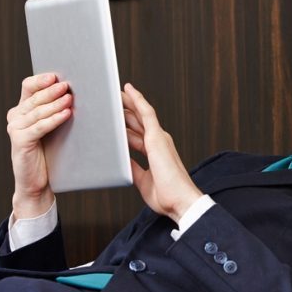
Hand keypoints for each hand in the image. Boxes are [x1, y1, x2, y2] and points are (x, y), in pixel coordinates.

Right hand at [6, 73, 72, 218]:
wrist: (37, 182)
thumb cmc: (49, 153)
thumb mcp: (52, 127)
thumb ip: (56, 110)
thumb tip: (75, 92)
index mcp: (22, 109)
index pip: (28, 86)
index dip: (41, 80)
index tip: (55, 75)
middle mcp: (16, 117)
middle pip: (34, 97)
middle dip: (52, 90)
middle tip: (67, 85)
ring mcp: (15, 129)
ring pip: (37, 111)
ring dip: (55, 103)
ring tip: (70, 98)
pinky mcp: (20, 141)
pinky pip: (39, 127)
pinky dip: (53, 119)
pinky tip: (66, 114)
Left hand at [122, 83, 202, 221]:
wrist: (179, 200)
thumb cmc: (166, 196)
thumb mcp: (142, 180)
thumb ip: (133, 167)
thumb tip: (123, 161)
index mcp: (155, 152)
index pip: (137, 134)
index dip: (126, 125)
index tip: (115, 119)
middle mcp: (158, 142)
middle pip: (137, 121)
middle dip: (125, 110)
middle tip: (111, 99)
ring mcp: (158, 138)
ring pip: (140, 113)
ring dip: (128, 102)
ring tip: (115, 92)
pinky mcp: (157, 136)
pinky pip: (147, 113)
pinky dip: (137, 100)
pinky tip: (129, 90)